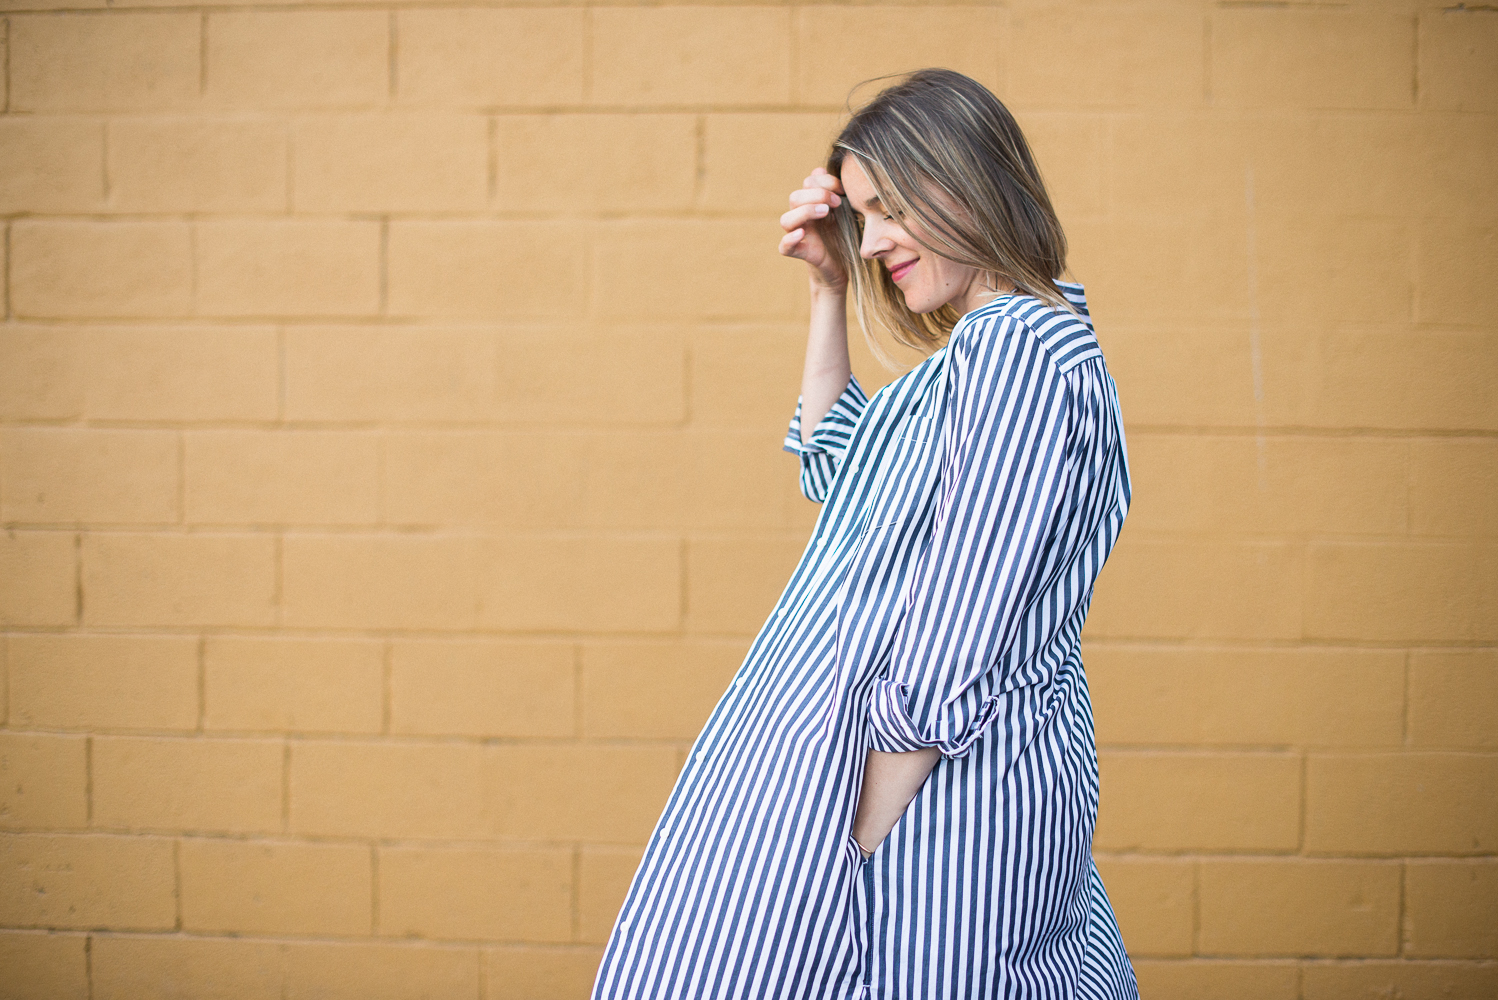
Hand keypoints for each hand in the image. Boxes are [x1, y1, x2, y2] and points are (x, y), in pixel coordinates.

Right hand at [778, 167, 847, 292]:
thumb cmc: (846, 237)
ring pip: (786, 219)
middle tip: (837, 202)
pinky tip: (802, 234)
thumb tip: (825, 168)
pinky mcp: (801, 253)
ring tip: (825, 213)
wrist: (846, 267)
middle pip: (795, 197)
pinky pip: (784, 247)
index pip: (808, 182)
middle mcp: (804, 218)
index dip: (824, 180)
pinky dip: (789, 239)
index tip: (843, 189)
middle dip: (817, 194)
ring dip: (805, 211)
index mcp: (814, 204)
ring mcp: (800, 235)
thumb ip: (839, 192)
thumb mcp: (847, 211)